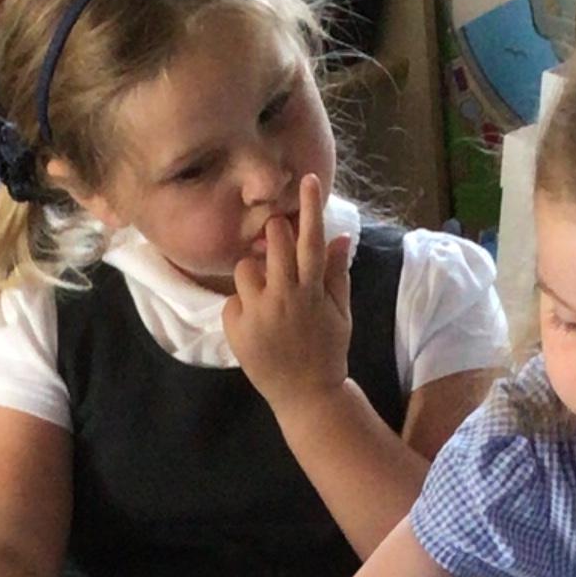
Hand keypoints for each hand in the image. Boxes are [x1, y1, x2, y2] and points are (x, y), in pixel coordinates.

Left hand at [222, 171, 351, 418]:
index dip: (309, 208)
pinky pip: (234, 299)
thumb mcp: (341, 313)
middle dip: (274, 233)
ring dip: (255, 272)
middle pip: (272, 241)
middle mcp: (283, 297)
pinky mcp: (236, 327)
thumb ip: (337, 273)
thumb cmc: (327, 350)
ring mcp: (257, 313)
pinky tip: (258, 326)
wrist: (306, 396)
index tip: (308, 179)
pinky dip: (244, 305)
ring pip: (246, 267)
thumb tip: (340, 235)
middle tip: (278, 241)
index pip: (311, 239)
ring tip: (268, 296)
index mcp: (313, 291)